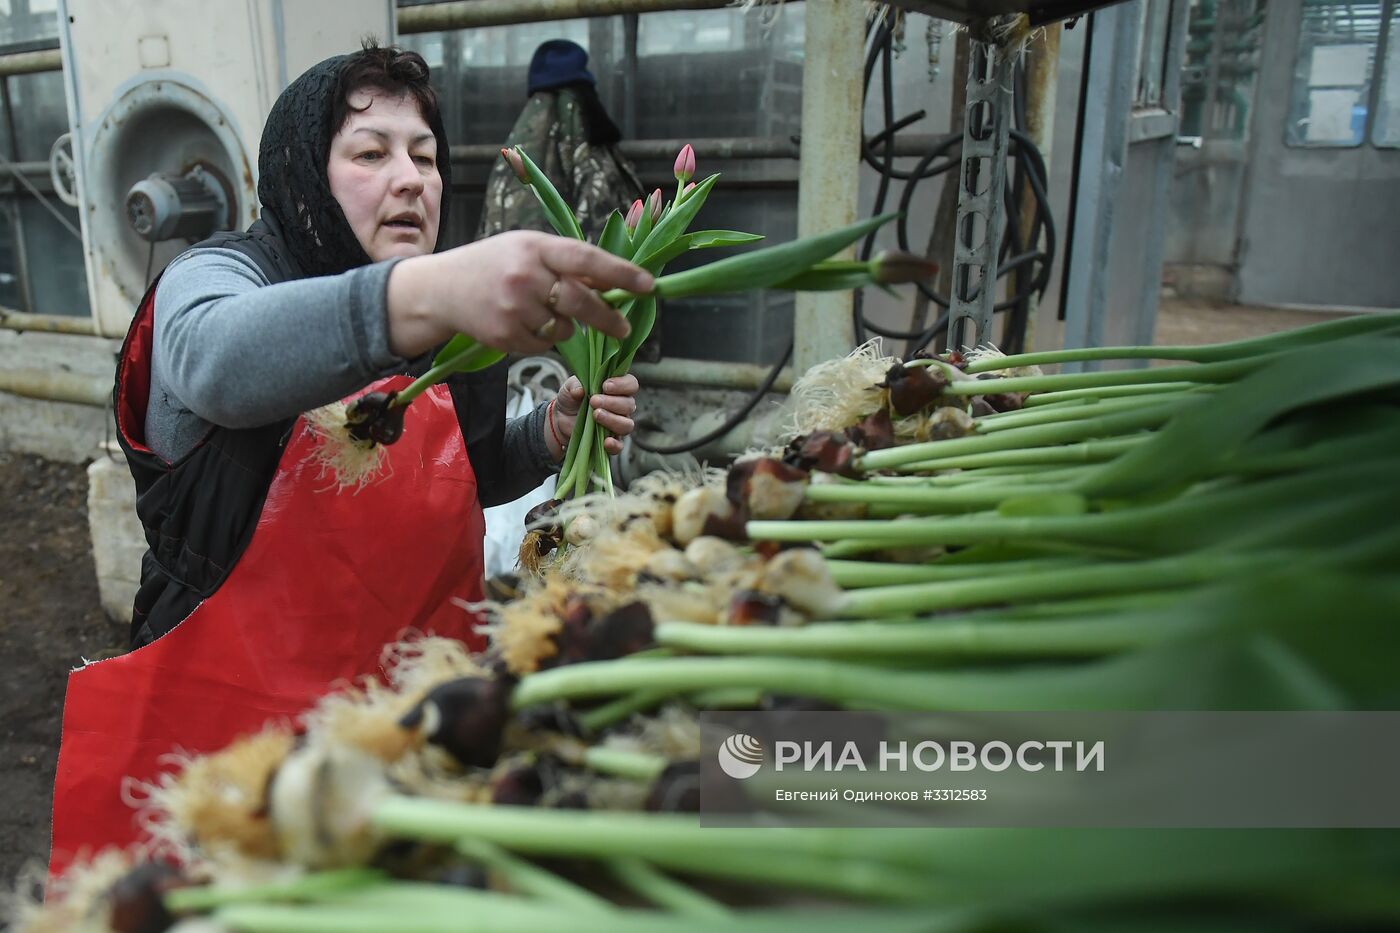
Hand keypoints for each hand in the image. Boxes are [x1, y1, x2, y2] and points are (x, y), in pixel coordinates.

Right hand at [385, 231, 652, 358]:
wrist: (441, 289)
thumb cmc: (494, 264)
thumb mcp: (527, 248)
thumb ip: (567, 262)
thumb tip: (616, 283)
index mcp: (535, 246)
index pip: (586, 259)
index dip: (621, 273)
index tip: (649, 285)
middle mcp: (524, 276)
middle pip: (581, 302)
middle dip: (608, 318)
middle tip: (624, 328)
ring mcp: (513, 308)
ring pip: (564, 328)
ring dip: (565, 325)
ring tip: (540, 310)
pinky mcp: (504, 336)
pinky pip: (544, 344)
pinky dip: (542, 339)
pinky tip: (521, 323)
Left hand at [547, 374, 638, 459]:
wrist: (561, 419)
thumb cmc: (571, 398)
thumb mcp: (570, 388)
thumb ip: (574, 386)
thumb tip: (579, 391)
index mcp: (617, 389)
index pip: (631, 384)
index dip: (622, 384)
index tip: (605, 386)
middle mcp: (622, 407)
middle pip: (629, 405)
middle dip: (612, 402)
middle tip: (593, 401)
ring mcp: (618, 425)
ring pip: (627, 424)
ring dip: (613, 420)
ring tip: (595, 415)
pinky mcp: (611, 441)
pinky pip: (619, 445)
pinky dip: (615, 444)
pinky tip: (606, 441)